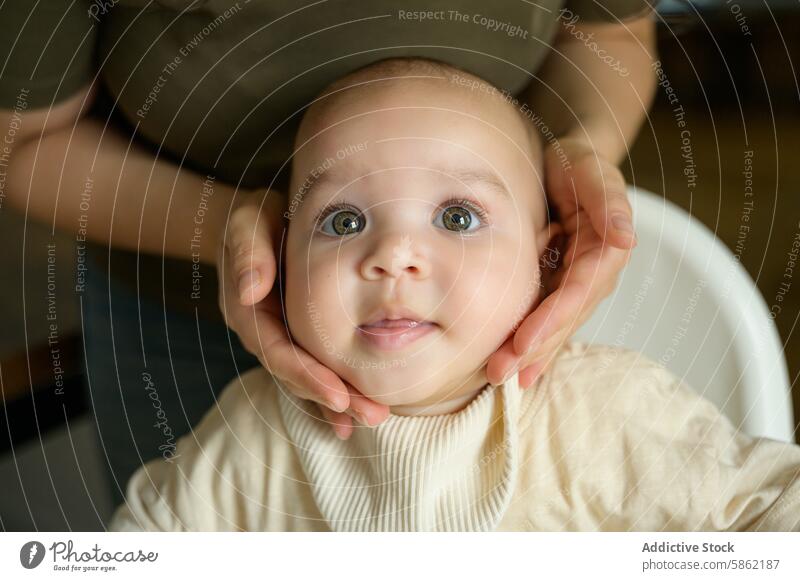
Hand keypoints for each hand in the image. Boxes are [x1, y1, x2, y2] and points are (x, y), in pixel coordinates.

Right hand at [217, 190, 389, 438]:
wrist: (265, 218)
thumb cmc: (260, 216)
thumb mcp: (249, 221)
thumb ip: (249, 249)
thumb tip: (250, 291)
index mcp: (249, 310)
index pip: (277, 351)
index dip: (306, 375)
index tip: (338, 395)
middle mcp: (263, 331)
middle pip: (295, 375)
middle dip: (331, 399)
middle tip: (371, 415)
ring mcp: (280, 337)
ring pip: (307, 379)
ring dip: (338, 403)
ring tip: (374, 417)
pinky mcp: (298, 337)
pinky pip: (314, 370)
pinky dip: (334, 393)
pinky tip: (355, 413)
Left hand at [486, 136, 636, 387]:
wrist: (565, 163)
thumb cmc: (578, 164)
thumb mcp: (591, 172)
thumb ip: (608, 202)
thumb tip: (626, 237)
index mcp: (605, 252)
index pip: (577, 292)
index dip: (552, 319)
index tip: (525, 342)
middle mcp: (594, 275)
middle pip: (564, 318)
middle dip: (534, 348)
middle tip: (501, 372)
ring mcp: (576, 284)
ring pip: (554, 325)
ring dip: (530, 354)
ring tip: (501, 378)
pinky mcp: (559, 285)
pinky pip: (546, 320)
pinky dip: (534, 345)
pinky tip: (519, 371)